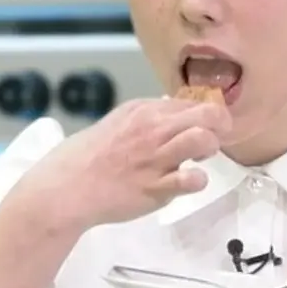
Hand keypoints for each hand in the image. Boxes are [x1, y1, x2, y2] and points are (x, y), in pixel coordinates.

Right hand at [27, 97, 230, 228]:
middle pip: (208, 113)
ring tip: (200, 159)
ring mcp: (155, 157)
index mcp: (143, 109)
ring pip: (203, 139)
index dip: (206, 113)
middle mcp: (152, 128)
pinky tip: (189, 182)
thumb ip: (147, 119)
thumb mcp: (118, 123)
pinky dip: (198, 180)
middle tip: (215, 139)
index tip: (206, 126)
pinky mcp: (155, 186)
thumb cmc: (88, 158)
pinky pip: (192, 179)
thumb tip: (174, 112)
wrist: (66, 187)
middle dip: (221, 125)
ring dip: (211, 148)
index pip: (192, 100)